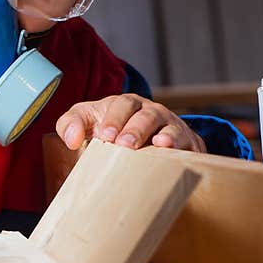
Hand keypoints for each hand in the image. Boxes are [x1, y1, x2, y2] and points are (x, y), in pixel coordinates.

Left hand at [56, 93, 205, 152]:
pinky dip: (188, 152)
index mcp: (127, 104)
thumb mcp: (86, 120)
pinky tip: (181, 158)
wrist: (137, 141)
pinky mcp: (189, 145)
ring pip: (173, 129)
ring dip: (167, 137)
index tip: (104, 135)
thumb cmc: (106, 128)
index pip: (122, 106)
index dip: (114, 119)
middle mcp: (153, 112)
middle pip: (148, 116)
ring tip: (160, 145)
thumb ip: (70, 124)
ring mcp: (173, 127)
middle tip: (124, 145)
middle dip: (136, 129)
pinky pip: (192, 147)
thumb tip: (71, 139)